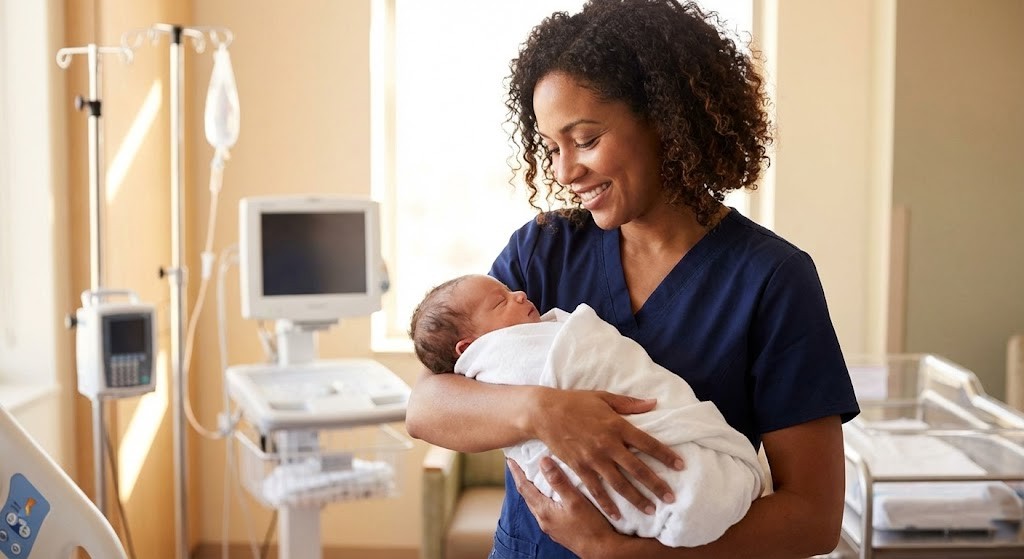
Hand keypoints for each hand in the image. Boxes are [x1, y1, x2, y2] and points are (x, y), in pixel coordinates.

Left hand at [510, 457, 625, 556]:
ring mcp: (551, 527)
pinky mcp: (559, 531)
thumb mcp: (575, 500)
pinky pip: (546, 511)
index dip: (517, 473)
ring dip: (533, 491)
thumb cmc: (590, 526)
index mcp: (544, 511)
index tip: (510, 460)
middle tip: (520, 466)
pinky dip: (544, 499)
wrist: (601, 550)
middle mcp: (543, 520)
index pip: (524, 488)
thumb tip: (543, 461)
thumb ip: (559, 481)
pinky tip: (552, 497)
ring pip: (537, 505)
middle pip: (528, 496)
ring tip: (534, 478)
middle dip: (523, 481)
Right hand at [529, 388, 683, 518]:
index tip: (680, 465)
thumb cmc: (575, 402)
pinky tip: (618, 515)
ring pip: (619, 484)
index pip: (647, 443)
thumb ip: (630, 404)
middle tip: (670, 498)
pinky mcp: (579, 468)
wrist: (544, 413)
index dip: (665, 455)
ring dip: (636, 498)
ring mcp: (593, 459)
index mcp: (617, 426)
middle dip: (656, 485)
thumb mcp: (604, 397)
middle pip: (637, 469)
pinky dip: (607, 504)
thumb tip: (653, 403)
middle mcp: (608, 445)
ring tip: (650, 510)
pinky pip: (596, 490)